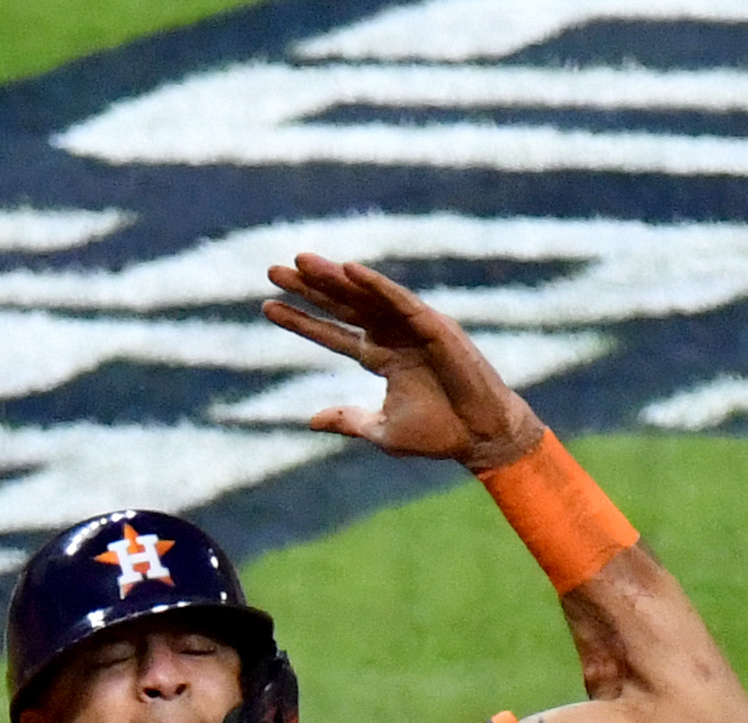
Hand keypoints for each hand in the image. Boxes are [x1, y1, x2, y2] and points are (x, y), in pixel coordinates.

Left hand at [262, 255, 545, 469]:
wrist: (480, 437)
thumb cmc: (439, 435)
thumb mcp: (382, 430)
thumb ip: (349, 420)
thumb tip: (310, 420)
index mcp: (381, 357)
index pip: (333, 334)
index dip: (302, 321)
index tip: (266, 306)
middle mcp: (392, 336)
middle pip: (342, 306)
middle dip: (309, 288)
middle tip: (273, 270)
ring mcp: (412, 327)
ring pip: (364, 296)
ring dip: (333, 277)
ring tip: (299, 261)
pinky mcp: (434, 325)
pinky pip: (400, 300)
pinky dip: (375, 284)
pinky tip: (348, 270)